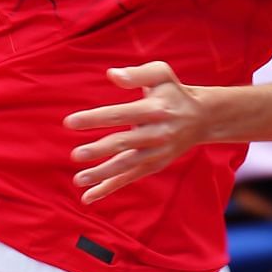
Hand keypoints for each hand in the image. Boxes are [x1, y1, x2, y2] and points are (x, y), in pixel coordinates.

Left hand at [63, 61, 214, 203]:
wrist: (202, 118)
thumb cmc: (173, 92)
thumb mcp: (161, 74)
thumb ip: (137, 74)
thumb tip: (111, 74)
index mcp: (155, 109)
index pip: (121, 114)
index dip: (95, 118)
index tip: (70, 122)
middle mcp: (157, 134)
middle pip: (124, 143)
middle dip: (99, 150)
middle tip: (75, 155)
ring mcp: (157, 152)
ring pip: (127, 165)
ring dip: (103, 174)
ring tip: (78, 179)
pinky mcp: (155, 165)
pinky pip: (130, 178)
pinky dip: (109, 188)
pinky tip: (88, 196)